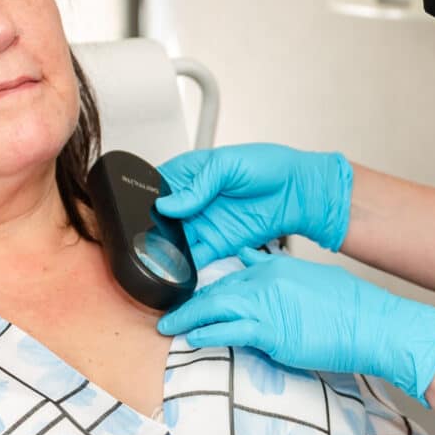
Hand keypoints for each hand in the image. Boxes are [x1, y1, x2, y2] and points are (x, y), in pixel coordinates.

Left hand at [155, 251, 434, 403]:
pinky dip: (207, 333)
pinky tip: (192, 337)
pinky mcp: (272, 332)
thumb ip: (280, 272)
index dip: (209, 288)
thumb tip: (254, 262)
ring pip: (215, 307)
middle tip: (169, 311)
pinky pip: (229, 330)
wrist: (373, 324)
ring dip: (188, 318)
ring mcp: (267, 305)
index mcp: (277, 267)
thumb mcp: (313, 279)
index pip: (232, 274)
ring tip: (168, 326)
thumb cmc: (351, 308)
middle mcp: (267, 281)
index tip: (192, 295)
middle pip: (217, 290)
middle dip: (189, 302)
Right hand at [156, 143, 353, 267]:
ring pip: (174, 241)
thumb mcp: (228, 165)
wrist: (300, 191)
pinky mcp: (218, 245)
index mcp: (189, 174)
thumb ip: (197, 185)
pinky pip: (195, 259)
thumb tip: (168, 204)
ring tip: (152, 257)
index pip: (156, 187)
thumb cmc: (269, 167)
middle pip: (160, 219)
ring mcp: (203, 224)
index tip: (134, 211)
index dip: (143, 199)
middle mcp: (192, 202)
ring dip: (164, 250)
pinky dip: (184, 266)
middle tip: (141, 239)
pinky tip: (175, 269)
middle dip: (150, 229)